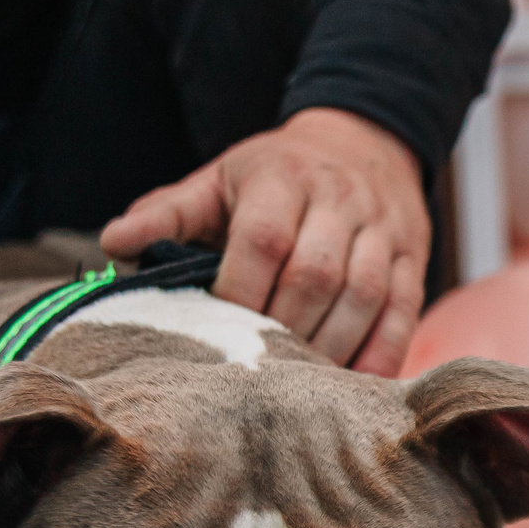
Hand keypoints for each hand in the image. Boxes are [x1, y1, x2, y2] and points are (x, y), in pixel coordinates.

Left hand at [98, 107, 427, 374]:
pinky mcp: (414, 257)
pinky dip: (382, 354)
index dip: (240, 293)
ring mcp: (383, 229)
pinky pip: (403, 312)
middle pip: (315, 274)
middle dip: (283, 329)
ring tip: (300, 384)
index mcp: (282, 178)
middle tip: (256, 369)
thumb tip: (114, 244)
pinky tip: (356, 386)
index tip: (219, 332)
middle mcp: (339, 199)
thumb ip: (168, 213)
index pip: (264, 239)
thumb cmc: (276, 174)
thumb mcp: (219, 179)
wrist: (364, 142)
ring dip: (330, 348)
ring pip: (364, 296)